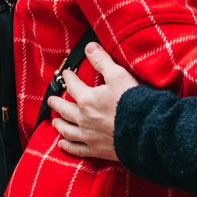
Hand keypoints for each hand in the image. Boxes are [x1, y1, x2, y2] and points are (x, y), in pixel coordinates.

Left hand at [48, 43, 137, 161]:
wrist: (146, 130)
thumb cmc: (132, 102)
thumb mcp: (118, 75)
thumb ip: (102, 61)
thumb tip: (89, 47)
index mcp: (87, 99)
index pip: (73, 85)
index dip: (68, 78)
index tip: (66, 74)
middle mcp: (84, 118)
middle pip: (65, 109)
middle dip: (57, 103)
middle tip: (51, 99)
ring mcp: (89, 135)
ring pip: (67, 130)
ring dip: (59, 124)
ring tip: (54, 121)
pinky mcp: (97, 149)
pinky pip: (77, 149)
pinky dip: (68, 146)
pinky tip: (62, 145)